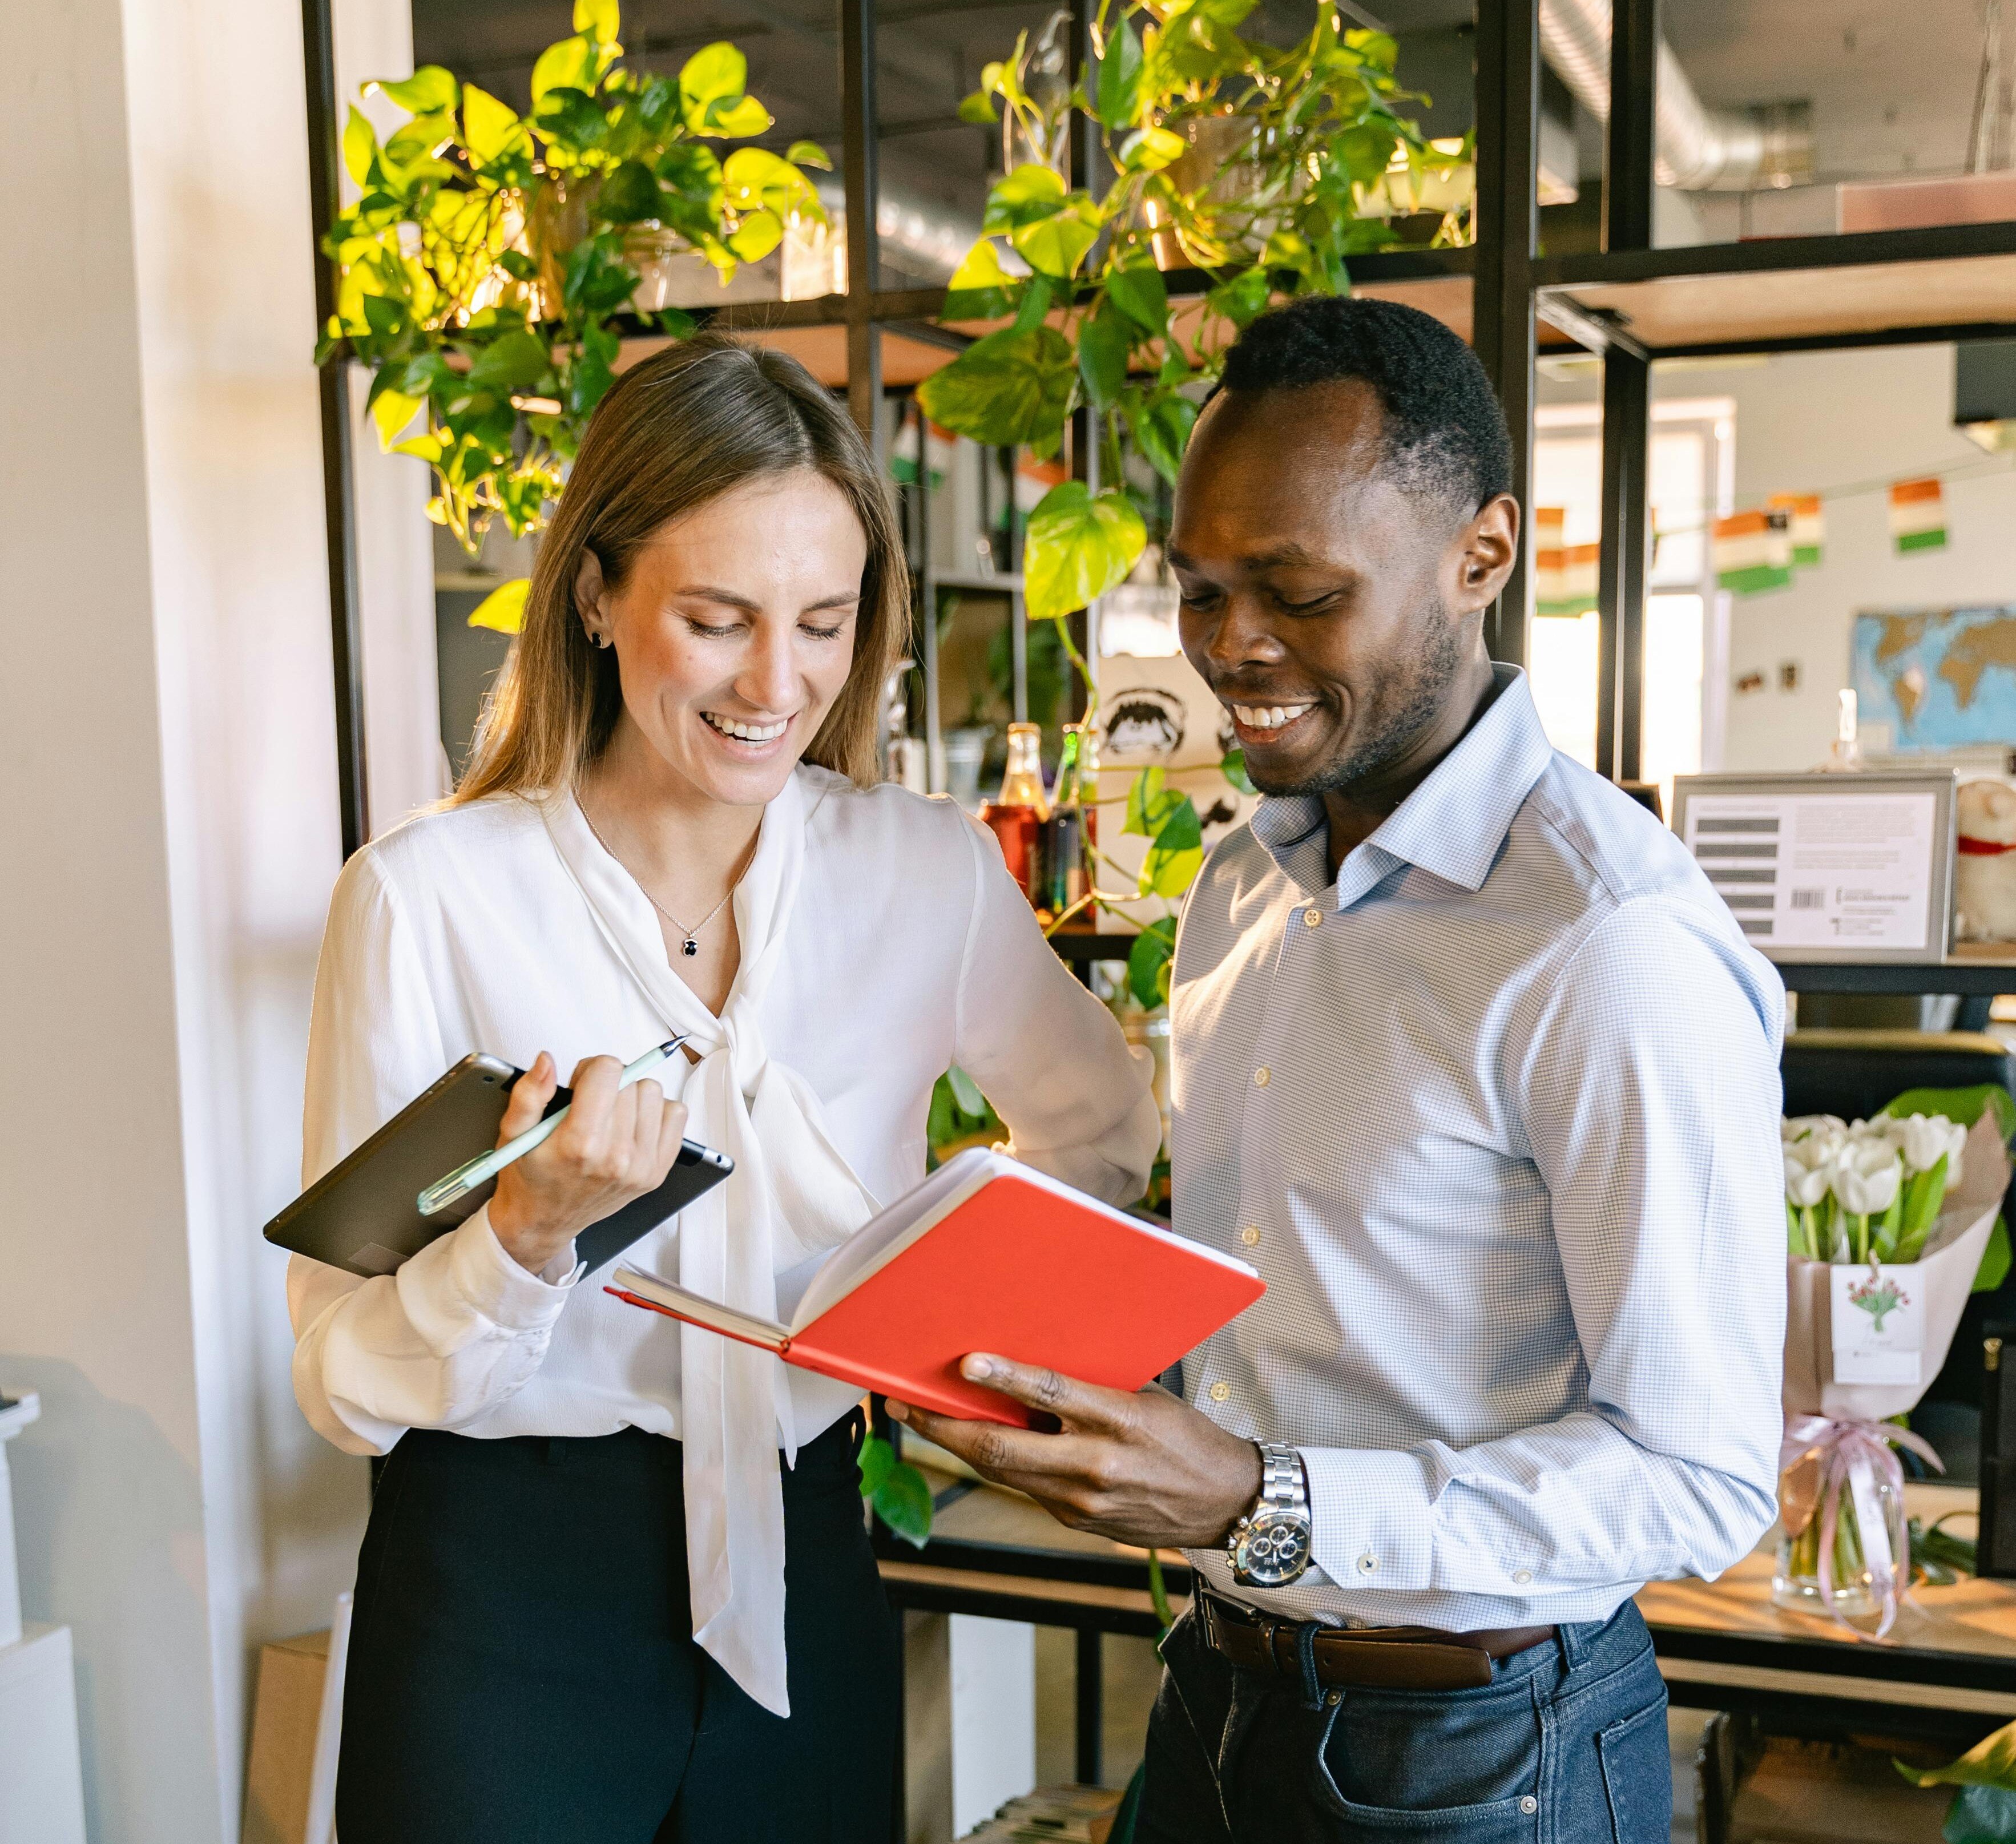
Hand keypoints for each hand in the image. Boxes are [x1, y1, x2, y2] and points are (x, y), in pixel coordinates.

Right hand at [486, 1053, 687, 1275]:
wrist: (544, 1221)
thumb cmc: (530, 1177)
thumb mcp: (514, 1133)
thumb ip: (529, 1094)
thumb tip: (546, 1061)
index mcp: (580, 1143)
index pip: (608, 1070)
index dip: (590, 1070)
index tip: (579, 1086)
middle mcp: (617, 1157)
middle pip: (631, 1080)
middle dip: (609, 1084)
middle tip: (590, 1105)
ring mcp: (641, 1167)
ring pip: (653, 1093)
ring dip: (632, 1097)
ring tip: (609, 1116)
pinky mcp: (657, 1172)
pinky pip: (676, 1116)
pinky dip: (656, 1113)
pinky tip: (632, 1125)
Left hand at [887, 1356, 1262, 1550]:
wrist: (1225, 1503)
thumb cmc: (1186, 1438)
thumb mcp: (1146, 1397)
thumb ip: (1091, 1389)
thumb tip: (1030, 1372)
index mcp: (1121, 1420)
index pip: (1052, 1395)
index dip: (1005, 1378)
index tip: (965, 1363)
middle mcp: (1097, 1464)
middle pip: (1006, 1449)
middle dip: (947, 1427)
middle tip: (905, 1404)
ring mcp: (1084, 1501)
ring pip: (1006, 1473)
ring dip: (959, 1447)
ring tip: (923, 1420)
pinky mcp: (1078, 1522)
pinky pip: (1028, 1488)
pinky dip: (1001, 1465)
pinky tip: (978, 1445)